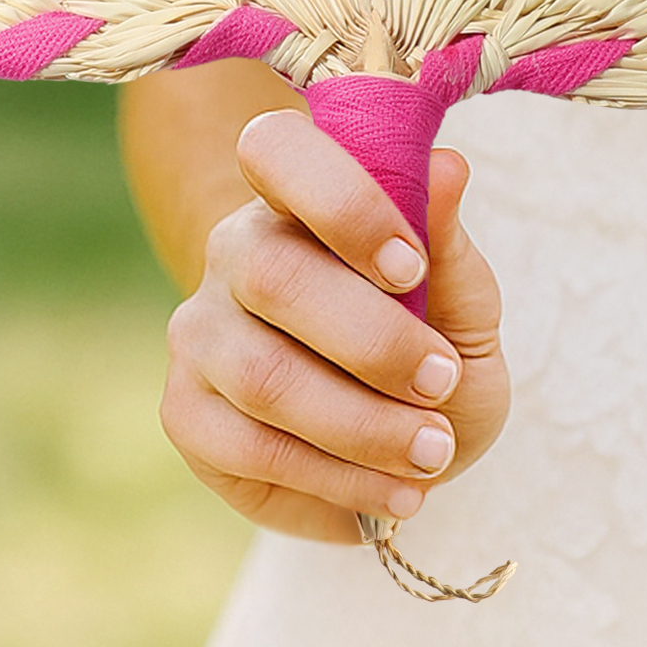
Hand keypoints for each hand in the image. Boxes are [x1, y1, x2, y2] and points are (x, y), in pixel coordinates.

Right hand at [158, 109, 509, 542]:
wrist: (399, 424)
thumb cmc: (431, 337)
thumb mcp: (461, 294)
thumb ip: (446, 238)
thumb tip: (448, 167)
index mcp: (294, 193)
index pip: (277, 151)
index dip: (341, 204)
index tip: (413, 266)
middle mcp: (233, 251)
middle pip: (274, 277)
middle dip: (374, 342)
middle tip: (444, 384)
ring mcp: (199, 332)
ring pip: (262, 378)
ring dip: (363, 428)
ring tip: (434, 454)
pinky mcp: (186, 414)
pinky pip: (249, 454)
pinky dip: (335, 483)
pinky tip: (391, 494)